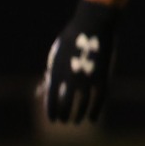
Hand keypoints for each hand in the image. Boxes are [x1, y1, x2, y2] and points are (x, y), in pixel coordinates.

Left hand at [39, 0, 119, 124]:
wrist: (93, 24)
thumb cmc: (72, 40)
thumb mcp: (57, 56)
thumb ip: (52, 75)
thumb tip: (41, 92)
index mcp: (56, 72)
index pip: (51, 99)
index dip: (52, 111)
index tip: (52, 119)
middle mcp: (71, 78)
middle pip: (66, 104)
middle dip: (64, 114)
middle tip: (64, 121)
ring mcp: (88, 79)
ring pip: (83, 104)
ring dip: (78, 115)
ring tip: (76, 121)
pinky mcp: (103, 77)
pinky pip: (99, 99)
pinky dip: (96, 110)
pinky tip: (93, 119)